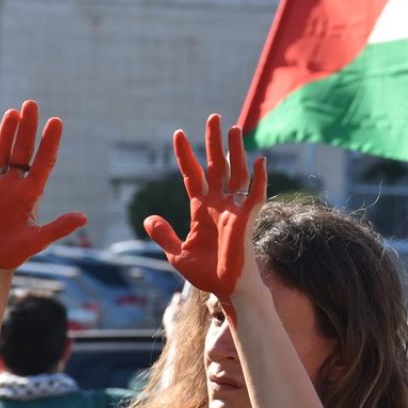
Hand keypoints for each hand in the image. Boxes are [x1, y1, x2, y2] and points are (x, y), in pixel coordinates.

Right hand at [0, 100, 86, 269]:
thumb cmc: (15, 254)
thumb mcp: (38, 240)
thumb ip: (59, 227)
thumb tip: (84, 217)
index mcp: (30, 194)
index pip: (42, 161)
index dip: (49, 142)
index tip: (56, 121)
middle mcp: (13, 186)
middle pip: (21, 151)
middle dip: (26, 128)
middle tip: (32, 104)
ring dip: (4, 134)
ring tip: (12, 113)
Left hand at [144, 115, 266, 303]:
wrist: (227, 290)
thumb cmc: (207, 274)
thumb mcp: (178, 253)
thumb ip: (164, 234)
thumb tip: (148, 218)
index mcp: (201, 209)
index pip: (193, 174)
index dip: (186, 155)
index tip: (178, 134)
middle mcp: (219, 204)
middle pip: (217, 165)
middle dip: (213, 142)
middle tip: (212, 117)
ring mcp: (234, 209)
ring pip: (236, 173)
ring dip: (235, 151)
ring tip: (233, 129)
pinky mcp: (248, 219)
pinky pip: (256, 194)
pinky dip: (259, 178)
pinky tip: (259, 160)